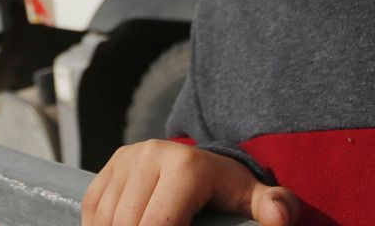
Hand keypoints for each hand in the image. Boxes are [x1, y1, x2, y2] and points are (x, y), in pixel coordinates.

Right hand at [82, 139, 298, 225]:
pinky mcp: (110, 165)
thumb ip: (273, 207)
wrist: (204, 164)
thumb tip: (279, 218)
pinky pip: (95, 207)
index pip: (158, 223)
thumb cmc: (229, 191)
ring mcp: (127, 158)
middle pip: (128, 223)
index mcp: (186, 166)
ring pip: (107, 217)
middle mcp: (152, 155)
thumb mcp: (252, 198)